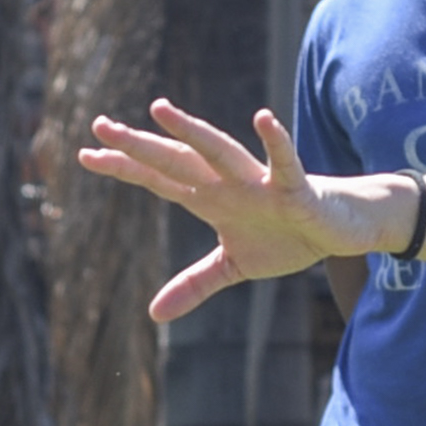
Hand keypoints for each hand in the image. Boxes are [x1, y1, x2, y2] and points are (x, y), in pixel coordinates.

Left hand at [75, 100, 374, 320]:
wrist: (339, 228)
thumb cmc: (286, 235)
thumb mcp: (234, 267)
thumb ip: (194, 285)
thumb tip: (153, 314)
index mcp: (210, 198)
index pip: (159, 179)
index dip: (124, 168)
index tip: (85, 155)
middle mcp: (228, 183)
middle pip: (177, 161)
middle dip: (140, 146)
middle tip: (100, 126)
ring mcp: (259, 182)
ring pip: (219, 152)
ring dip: (191, 132)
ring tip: (158, 110)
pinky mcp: (295, 188)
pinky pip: (285, 163)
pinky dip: (276, 142)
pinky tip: (263, 118)